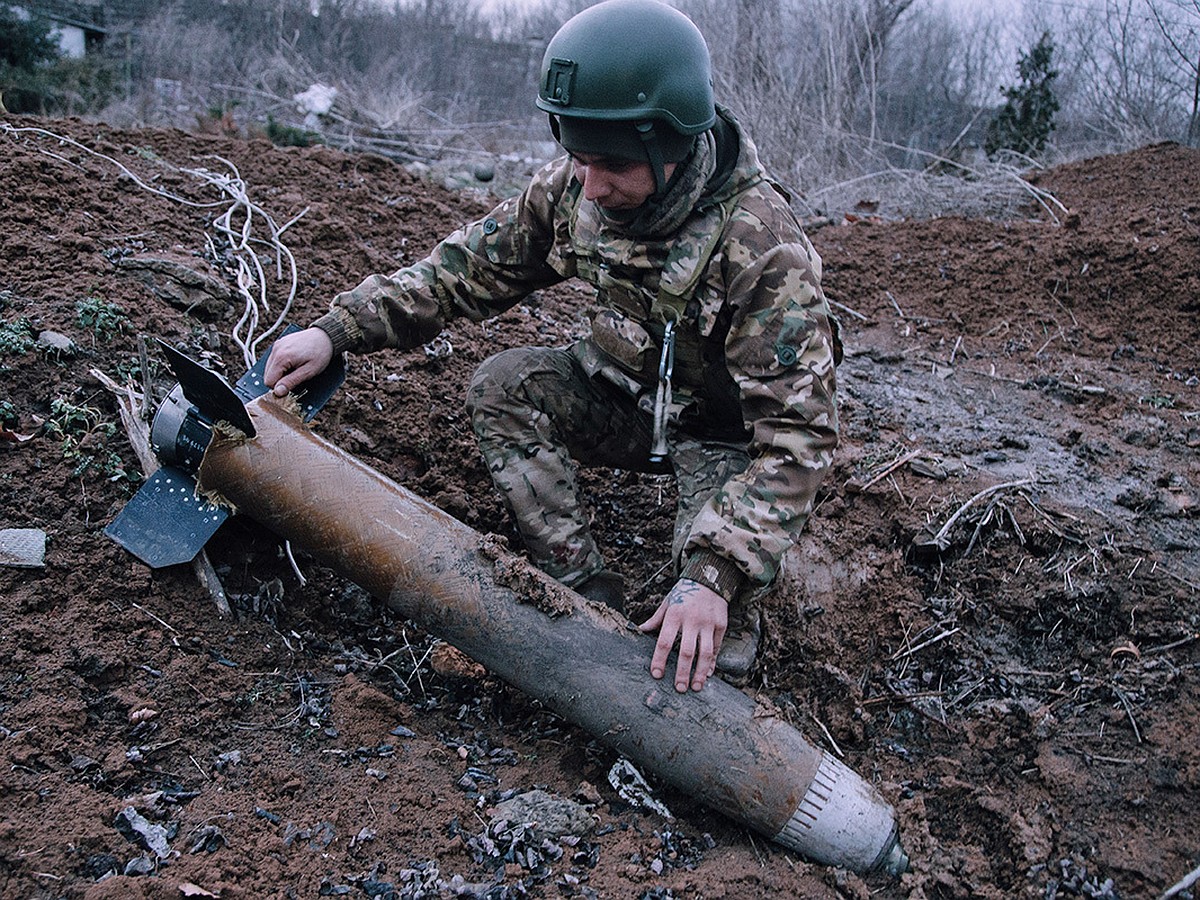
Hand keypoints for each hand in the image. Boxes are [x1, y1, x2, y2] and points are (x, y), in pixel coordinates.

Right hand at [263, 327, 333, 396]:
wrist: (326, 337)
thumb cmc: (320, 353)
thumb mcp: (308, 371)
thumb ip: (291, 382)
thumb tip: (278, 392)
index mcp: (281, 357)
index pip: (269, 382)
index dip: (279, 388)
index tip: (290, 388)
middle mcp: (276, 349)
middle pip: (268, 375)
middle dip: (280, 380)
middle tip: (295, 378)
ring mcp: (276, 345)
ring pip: (270, 368)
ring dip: (281, 373)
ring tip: (296, 369)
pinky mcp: (279, 344)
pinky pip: (274, 360)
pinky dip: (281, 365)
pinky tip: (293, 363)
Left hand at [638, 578, 726, 692]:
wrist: (709, 578)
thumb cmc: (684, 592)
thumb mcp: (667, 602)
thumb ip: (656, 619)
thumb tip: (640, 630)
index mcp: (674, 615)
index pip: (665, 641)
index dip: (660, 659)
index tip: (657, 674)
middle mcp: (692, 620)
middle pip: (687, 651)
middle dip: (683, 672)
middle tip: (679, 688)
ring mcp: (708, 623)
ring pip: (705, 652)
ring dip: (700, 672)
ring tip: (695, 687)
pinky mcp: (721, 624)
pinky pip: (716, 647)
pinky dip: (713, 662)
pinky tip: (708, 673)